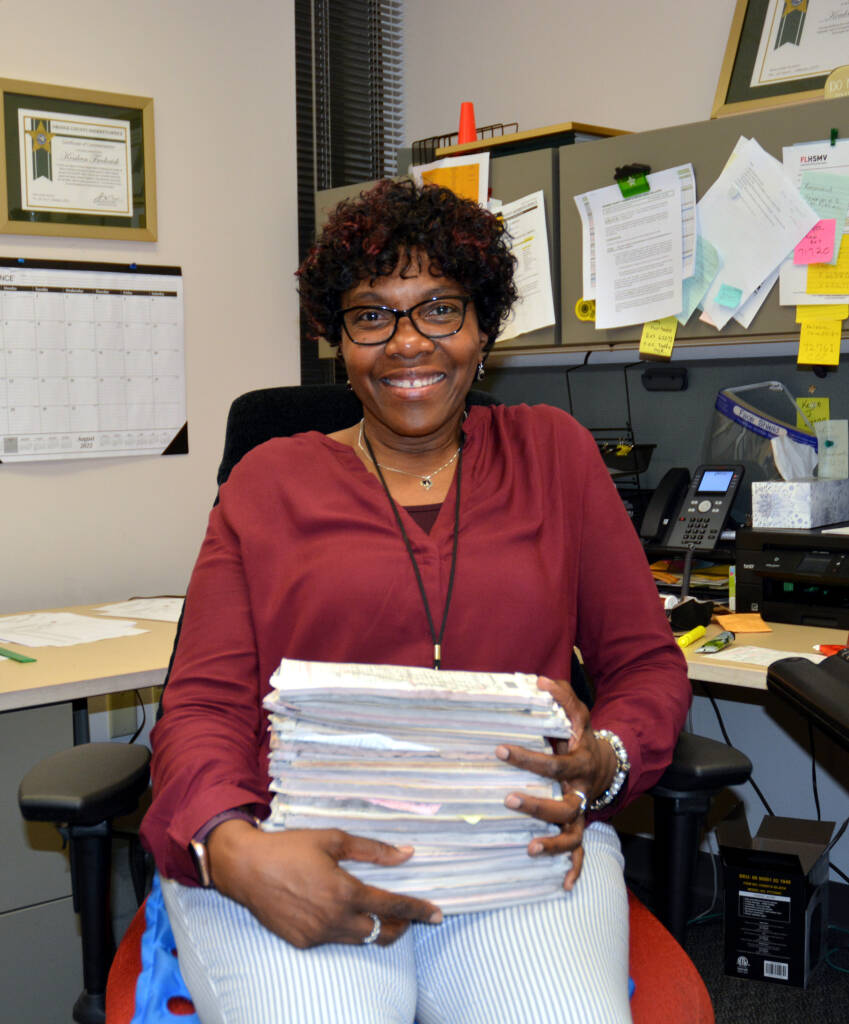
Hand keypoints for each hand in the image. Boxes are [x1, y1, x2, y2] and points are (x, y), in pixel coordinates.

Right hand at [206, 820, 441, 947]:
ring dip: (376, 929)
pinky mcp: (303, 943)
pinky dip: (347, 929)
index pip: (393, 907)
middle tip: (411, 914)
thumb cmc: (290, 847)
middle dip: (402, 925)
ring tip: (383, 914)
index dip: (418, 911)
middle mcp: (334, 919)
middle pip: (382, 932)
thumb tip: (406, 853)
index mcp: (345, 892)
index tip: (437, 914)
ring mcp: (317, 935)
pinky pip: (335, 940)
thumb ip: (373, 850)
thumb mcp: (333, 840)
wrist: (245, 868)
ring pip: (360, 940)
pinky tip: (344, 913)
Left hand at [495, 675, 617, 889]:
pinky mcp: (580, 828)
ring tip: (530, 848)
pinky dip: (575, 870)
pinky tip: (564, 886)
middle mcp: (581, 793)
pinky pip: (580, 853)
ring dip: (554, 844)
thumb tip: (538, 680)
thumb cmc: (582, 738)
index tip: (500, 749)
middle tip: (508, 799)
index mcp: (578, 764)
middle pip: (564, 806)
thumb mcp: (578, 714)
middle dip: (537, 806)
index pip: (553, 763)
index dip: (527, 757)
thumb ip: (561, 697)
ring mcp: (582, 814)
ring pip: (573, 835)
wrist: (608, 763)